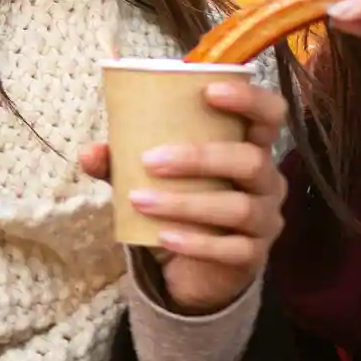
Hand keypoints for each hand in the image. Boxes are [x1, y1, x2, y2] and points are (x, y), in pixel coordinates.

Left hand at [81, 74, 288, 315]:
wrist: (194, 268)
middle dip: (199, 158)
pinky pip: (231, 249)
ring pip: (238, 207)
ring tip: (140, 201)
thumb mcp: (151, 180)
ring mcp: (265, 220)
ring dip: (186, 203)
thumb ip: (122, 164)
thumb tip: (90, 153)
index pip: (270, 115)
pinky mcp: (253, 255)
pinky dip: (196, 243)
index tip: (208, 91)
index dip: (249, 99)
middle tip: (150, 161)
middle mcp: (267, 181)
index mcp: (250, 148)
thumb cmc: (181, 205)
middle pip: (250, 161)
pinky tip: (164, 237)